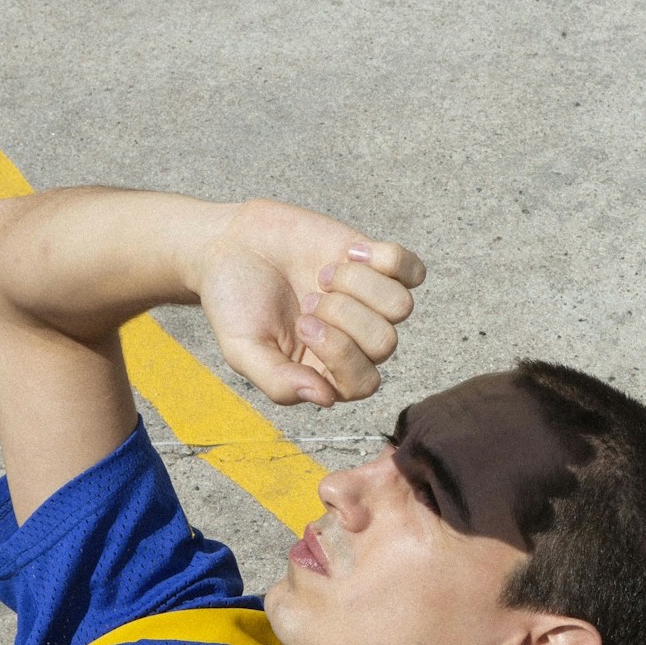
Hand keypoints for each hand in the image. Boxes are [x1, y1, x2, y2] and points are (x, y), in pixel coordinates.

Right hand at [197, 198, 425, 407]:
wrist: (231, 246)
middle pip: (385, 343)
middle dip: (344, 315)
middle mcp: (355, 343)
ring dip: (359, 284)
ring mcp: (370, 304)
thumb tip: (325, 398)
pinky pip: (414, 271)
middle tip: (308, 298)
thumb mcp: (242, 349)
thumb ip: (278, 382)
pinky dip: (386, 258)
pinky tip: (348, 252)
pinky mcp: (378, 266)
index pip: (363, 383)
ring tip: (323, 274)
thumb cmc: (234, 302)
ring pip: (401, 307)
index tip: (301, 323)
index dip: (339, 351)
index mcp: (327, 373)